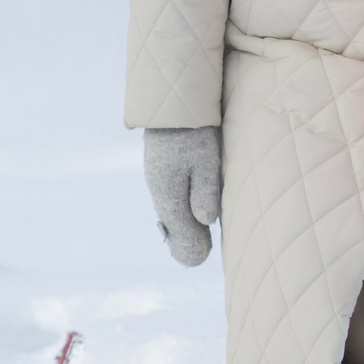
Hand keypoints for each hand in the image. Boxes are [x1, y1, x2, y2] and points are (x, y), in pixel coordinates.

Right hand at [144, 126, 221, 265]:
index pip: (178, 231)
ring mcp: (158, 180)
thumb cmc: (195, 133)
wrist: (174, 104)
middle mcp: (158, 190)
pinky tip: (189, 215)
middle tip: (198, 256)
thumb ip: (205, 192)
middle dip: (185, 240)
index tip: (201, 258)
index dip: (190, 247)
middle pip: (171, 225)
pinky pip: (169, 200)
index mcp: (167, 193)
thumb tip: (205, 220)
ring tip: (196, 240)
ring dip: (183, 225)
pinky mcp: (162, 171)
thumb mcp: (205, 161)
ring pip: (170, 212)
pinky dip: (179, 211)